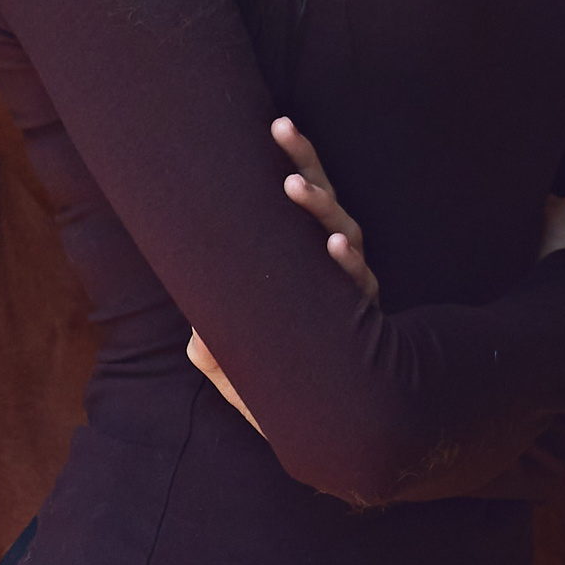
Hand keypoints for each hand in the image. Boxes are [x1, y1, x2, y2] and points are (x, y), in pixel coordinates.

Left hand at [188, 116, 376, 435]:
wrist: (342, 443)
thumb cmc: (293, 393)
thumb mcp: (245, 371)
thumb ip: (218, 353)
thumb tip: (194, 339)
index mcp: (309, 259)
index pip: (302, 198)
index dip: (293, 159)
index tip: (274, 121)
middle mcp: (336, 266)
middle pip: (325, 200)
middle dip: (305, 161)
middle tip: (280, 127)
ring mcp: (355, 292)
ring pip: (344, 233)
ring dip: (319, 207)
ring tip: (294, 185)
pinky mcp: (370, 322)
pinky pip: (360, 288)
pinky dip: (348, 267)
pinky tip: (334, 250)